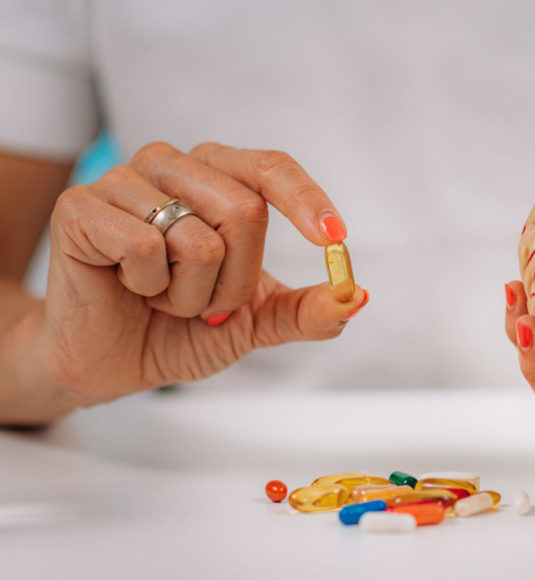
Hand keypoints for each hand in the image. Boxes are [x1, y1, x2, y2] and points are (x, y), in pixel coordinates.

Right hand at [33, 142, 368, 409]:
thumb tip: (357, 295)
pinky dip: (147, 285)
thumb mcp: (257, 322)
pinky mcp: (80, 206)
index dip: (306, 200)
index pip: (271, 168)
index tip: (335, 239)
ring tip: (162, 297)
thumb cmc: (182, 328)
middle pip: (244, 211)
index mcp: (216, 176)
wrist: (113, 362)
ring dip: (190, 292)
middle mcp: (172, 166)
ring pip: (198, 237)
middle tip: (205, 304)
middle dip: (236, 281)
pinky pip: (144, 245)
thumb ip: (306, 310)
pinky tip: (128, 287)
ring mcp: (122, 181)